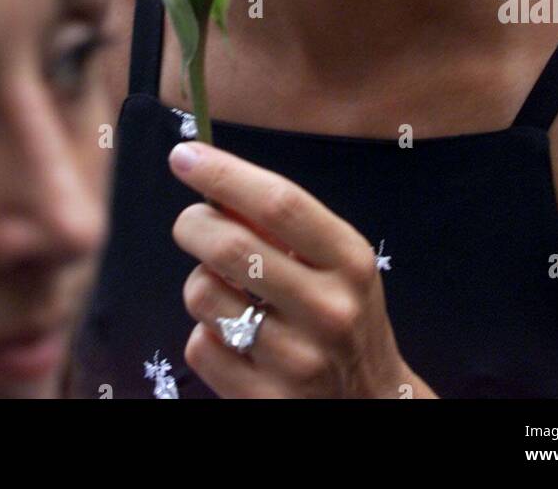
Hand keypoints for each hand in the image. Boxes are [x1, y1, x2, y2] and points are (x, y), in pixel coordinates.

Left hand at [169, 141, 430, 398]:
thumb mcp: (337, 262)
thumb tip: (213, 185)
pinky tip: (234, 340)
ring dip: (200, 282)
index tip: (184, 155)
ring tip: (228, 293)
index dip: (224, 174)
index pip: (279, 203)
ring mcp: (296, 361)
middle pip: (231, 245)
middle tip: (191, 223)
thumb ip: (285, 225)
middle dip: (193, 222)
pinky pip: (199, 346)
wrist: (373, 403)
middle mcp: (328, 310)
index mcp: (349, 262)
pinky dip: (205, 334)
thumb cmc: (343, 315)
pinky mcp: (264, 401)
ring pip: (203, 294)